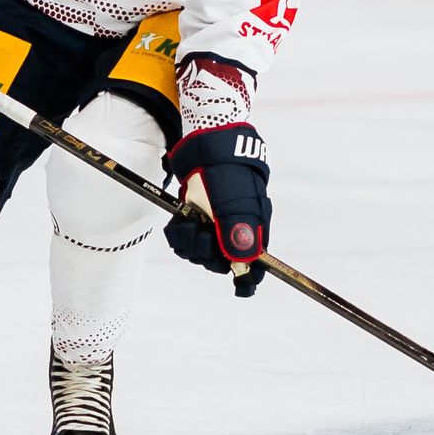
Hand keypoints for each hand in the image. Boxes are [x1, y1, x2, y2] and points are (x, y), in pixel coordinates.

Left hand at [164, 122, 269, 296]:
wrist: (207, 145)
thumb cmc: (226, 175)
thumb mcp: (235, 205)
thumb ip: (240, 234)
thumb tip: (245, 264)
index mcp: (252, 229)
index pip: (255, 263)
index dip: (247, 277)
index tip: (240, 288)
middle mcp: (234, 229)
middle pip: (220, 261)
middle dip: (206, 252)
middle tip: (200, 233)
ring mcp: (214, 222)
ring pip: (199, 251)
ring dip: (189, 241)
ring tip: (188, 221)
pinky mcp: (196, 214)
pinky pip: (185, 238)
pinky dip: (179, 232)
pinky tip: (179, 220)